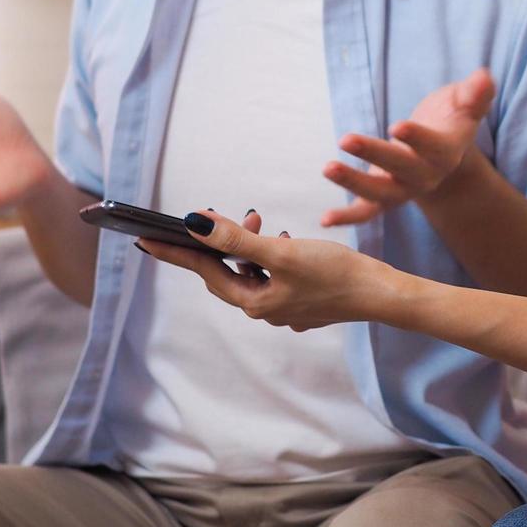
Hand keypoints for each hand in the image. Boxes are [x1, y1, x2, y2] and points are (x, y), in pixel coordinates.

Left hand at [136, 209, 401, 331]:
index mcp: (255, 301)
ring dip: (245, 246)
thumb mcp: (281, 251)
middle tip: (208, 217)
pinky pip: (272, 276)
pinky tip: (281, 241)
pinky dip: (268, 255)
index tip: (145, 239)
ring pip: (251, 273)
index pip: (205, 272)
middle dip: (215, 243)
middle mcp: (265, 309)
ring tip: (256, 221)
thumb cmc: (335, 272)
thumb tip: (195, 224)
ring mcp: (285, 307)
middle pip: (225, 273)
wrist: (381, 293)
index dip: (175, 252)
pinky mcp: (303, 300)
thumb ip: (237, 238)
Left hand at [321, 68, 495, 226]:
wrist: (443, 152)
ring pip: (379, 193)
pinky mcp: (384, 197)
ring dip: (353, 182)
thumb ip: (475, 92)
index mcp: (446, 152)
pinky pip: (367, 212)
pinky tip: (324, 219)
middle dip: (374, 154)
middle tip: (346, 138)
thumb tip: (485, 77)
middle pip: (401, 169)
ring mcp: (403, 190)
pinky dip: (347, 217)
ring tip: (328, 167)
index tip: (397, 126)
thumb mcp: (465, 102)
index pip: (433, 147)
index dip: (417, 138)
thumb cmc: (452, 118)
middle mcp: (425, 176)